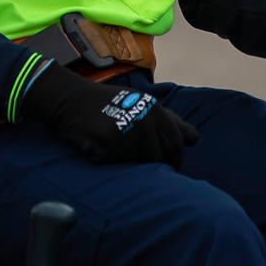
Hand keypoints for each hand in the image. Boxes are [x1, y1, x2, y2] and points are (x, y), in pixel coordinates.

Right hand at [19, 63, 198, 167]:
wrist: (69, 98)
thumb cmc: (107, 103)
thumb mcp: (140, 105)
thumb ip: (170, 121)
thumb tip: (196, 139)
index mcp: (155, 109)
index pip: (176, 143)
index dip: (175, 159)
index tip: (170, 166)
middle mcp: (144, 119)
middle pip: (158, 158)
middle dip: (149, 164)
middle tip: (134, 158)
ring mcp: (127, 130)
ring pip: (137, 164)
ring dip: (126, 161)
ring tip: (112, 145)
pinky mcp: (109, 142)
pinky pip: (116, 164)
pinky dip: (107, 160)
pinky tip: (98, 147)